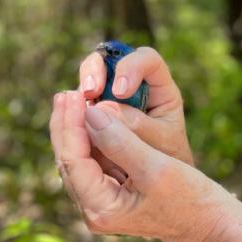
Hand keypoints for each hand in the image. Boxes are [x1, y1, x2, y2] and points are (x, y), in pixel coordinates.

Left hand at [50, 90, 231, 241]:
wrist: (210, 220)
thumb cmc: (190, 197)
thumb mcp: (157, 167)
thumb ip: (121, 140)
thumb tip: (91, 112)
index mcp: (102, 209)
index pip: (74, 161)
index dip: (71, 125)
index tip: (74, 94)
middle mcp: (95, 211)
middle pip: (70, 162)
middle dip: (67, 126)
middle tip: (66, 93)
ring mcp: (103, 205)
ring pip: (80, 162)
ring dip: (76, 131)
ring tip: (73, 100)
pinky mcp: (114, 196)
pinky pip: (95, 164)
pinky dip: (92, 141)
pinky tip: (91, 120)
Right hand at [78, 46, 192, 167]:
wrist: (159, 181)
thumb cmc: (168, 158)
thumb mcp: (160, 144)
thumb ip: (137, 126)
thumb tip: (101, 109)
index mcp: (159, 88)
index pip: (146, 59)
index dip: (131, 67)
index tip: (121, 91)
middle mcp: (133, 87)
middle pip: (109, 60)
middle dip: (95, 71)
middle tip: (90, 92)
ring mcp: (110, 98)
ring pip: (88, 80)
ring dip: (80, 91)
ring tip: (79, 110)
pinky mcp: (93, 113)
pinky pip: (77, 104)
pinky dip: (73, 112)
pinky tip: (73, 125)